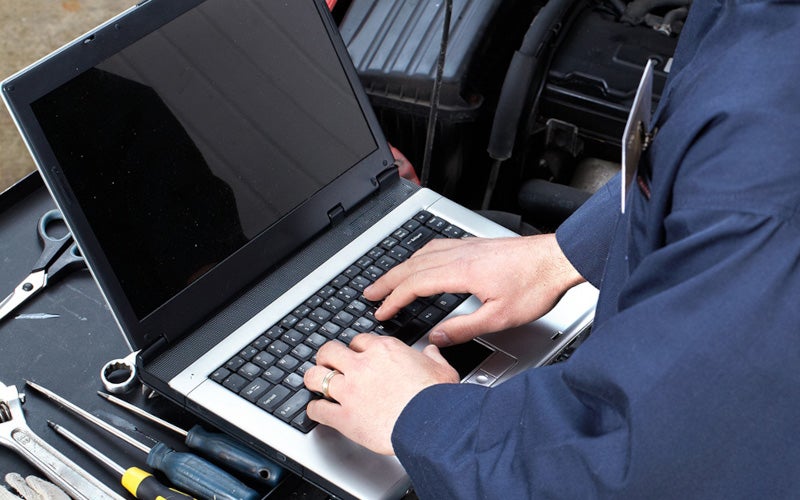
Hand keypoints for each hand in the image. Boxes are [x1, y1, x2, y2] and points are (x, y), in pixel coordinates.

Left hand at [304, 334, 458, 454]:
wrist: (432, 423)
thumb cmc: (437, 397)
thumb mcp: (441, 368)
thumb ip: (432, 357)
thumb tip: (431, 352)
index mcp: (384, 351)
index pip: (358, 341)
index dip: (355, 349)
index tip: (355, 355)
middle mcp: (362, 366)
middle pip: (329, 351)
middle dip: (327, 357)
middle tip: (328, 363)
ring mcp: (350, 391)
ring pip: (315, 376)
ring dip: (313, 379)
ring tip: (314, 382)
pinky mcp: (344, 417)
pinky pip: (318, 410)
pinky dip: (314, 410)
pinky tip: (316, 410)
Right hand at [364, 233, 584, 345]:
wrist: (558, 259)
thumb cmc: (536, 285)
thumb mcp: (500, 318)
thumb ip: (464, 328)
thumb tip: (437, 337)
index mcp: (460, 272)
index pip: (415, 284)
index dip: (394, 300)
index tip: (381, 311)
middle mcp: (459, 255)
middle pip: (411, 266)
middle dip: (387, 281)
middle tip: (369, 293)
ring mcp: (467, 246)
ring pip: (422, 254)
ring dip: (401, 267)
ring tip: (388, 279)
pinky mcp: (476, 245)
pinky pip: (437, 247)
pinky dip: (419, 256)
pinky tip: (421, 261)